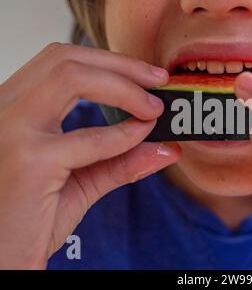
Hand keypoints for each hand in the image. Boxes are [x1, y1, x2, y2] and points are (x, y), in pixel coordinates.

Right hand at [0, 43, 180, 268]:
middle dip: (122, 65)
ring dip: (124, 87)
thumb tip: (166, 147)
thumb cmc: (31, 219)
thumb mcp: (81, 182)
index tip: (149, 77)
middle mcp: (4, 109)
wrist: (0, 260)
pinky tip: (142, 136)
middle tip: (159, 81)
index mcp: (12, 107)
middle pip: (66, 59)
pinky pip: (89, 138)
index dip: (111, 62)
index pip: (60, 61)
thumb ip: (120, 160)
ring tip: (154, 108)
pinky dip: (124, 135)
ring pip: (72, 77)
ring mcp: (11, 131)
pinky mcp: (28, 161)